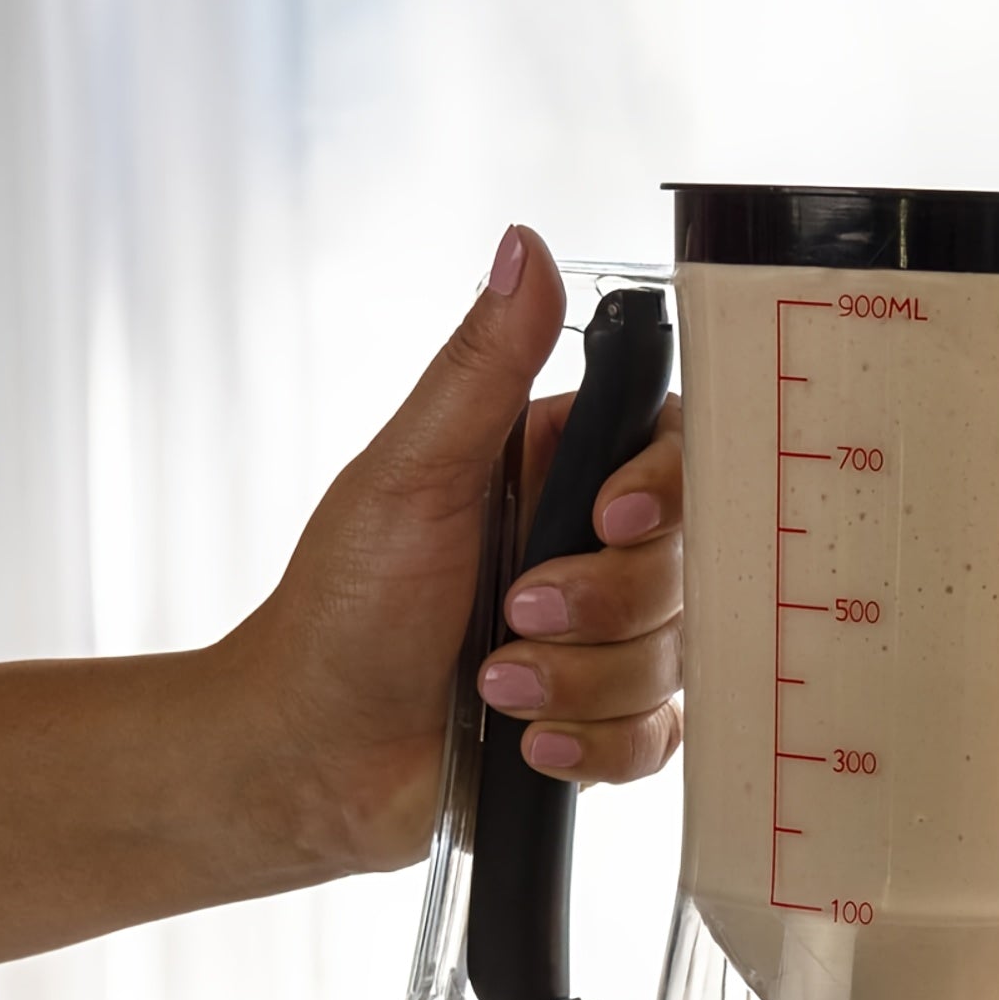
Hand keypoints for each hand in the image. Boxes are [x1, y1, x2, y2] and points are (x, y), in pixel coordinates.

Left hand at [239, 223, 683, 876]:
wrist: (315, 752)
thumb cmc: (343, 608)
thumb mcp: (411, 473)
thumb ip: (483, 367)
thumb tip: (525, 247)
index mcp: (555, 475)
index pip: (675, 453)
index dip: (664, 490)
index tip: (608, 515)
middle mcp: (593, 554)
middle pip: (682, 566)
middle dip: (598, 605)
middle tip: (512, 613)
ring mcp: (608, 644)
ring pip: (671, 658)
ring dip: (575, 680)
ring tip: (491, 684)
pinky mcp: (606, 724)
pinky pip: (656, 739)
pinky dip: (589, 744)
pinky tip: (524, 740)